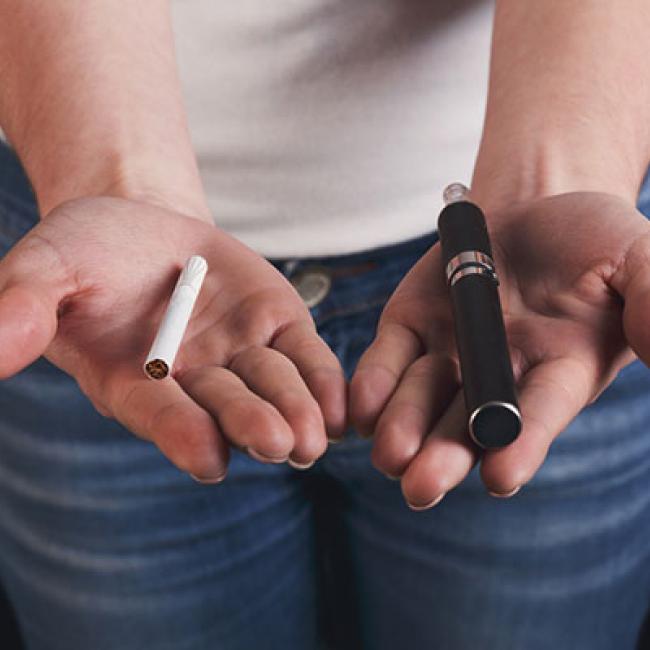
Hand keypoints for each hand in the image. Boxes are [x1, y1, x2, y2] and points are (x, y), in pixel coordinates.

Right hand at [0, 197, 345, 480]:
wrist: (144, 225)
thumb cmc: (89, 250)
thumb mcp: (49, 265)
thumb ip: (23, 307)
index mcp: (135, 381)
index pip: (160, 414)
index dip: (180, 432)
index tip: (206, 456)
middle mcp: (193, 381)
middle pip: (228, 408)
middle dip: (252, 423)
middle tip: (280, 443)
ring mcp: (241, 356)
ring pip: (274, 388)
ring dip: (296, 409)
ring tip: (316, 434)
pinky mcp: (279, 328)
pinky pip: (307, 359)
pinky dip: (325, 382)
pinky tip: (343, 409)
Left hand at [350, 192, 649, 507]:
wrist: (531, 206)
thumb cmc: (590, 236)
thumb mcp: (636, 258)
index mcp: (557, 370)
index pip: (537, 414)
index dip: (521, 444)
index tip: (501, 476)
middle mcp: (496, 374)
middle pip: (467, 425)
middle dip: (445, 455)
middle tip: (420, 485)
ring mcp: (448, 353)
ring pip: (420, 398)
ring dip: (403, 427)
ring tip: (389, 454)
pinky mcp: (410, 326)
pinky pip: (388, 359)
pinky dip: (374, 382)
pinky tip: (361, 409)